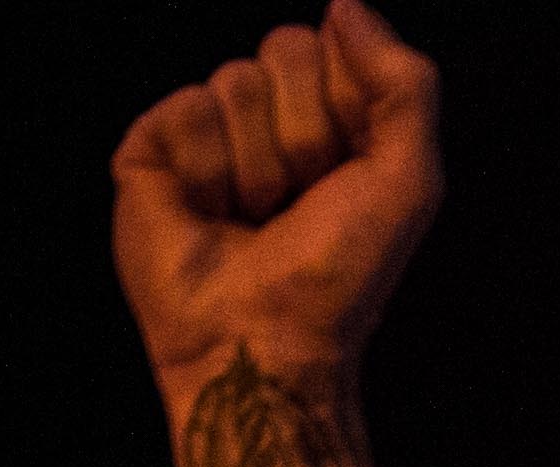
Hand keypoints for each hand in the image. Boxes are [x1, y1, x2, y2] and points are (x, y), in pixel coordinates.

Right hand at [114, 5, 445, 387]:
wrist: (265, 340)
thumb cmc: (335, 276)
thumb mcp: (408, 179)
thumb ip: (404, 83)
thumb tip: (345, 6)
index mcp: (330, 122)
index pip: (334, 45)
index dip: (346, 105)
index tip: (344, 172)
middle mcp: (267, 121)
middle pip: (284, 46)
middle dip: (303, 130)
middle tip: (297, 199)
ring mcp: (207, 133)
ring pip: (235, 79)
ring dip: (257, 163)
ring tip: (253, 218)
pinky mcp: (151, 150)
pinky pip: (185, 107)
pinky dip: (206, 168)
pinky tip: (206, 215)